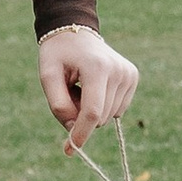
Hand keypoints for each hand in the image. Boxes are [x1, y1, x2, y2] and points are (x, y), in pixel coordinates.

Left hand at [38, 23, 140, 151]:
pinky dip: (102, 105)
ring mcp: (129, 74)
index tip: (70, 149)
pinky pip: (117, 109)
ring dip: (91, 110)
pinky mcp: (133, 77)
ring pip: (108, 116)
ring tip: (82, 86)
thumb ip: (58, 106)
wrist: (75, 31)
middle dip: (81, 116)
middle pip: (99, 117)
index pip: (92, 112)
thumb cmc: (58, 55)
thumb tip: (74, 131)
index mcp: (97, 68)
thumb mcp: (48, 77)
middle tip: (69, 92)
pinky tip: (94, 85)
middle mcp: (119, 71)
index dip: (81, 134)